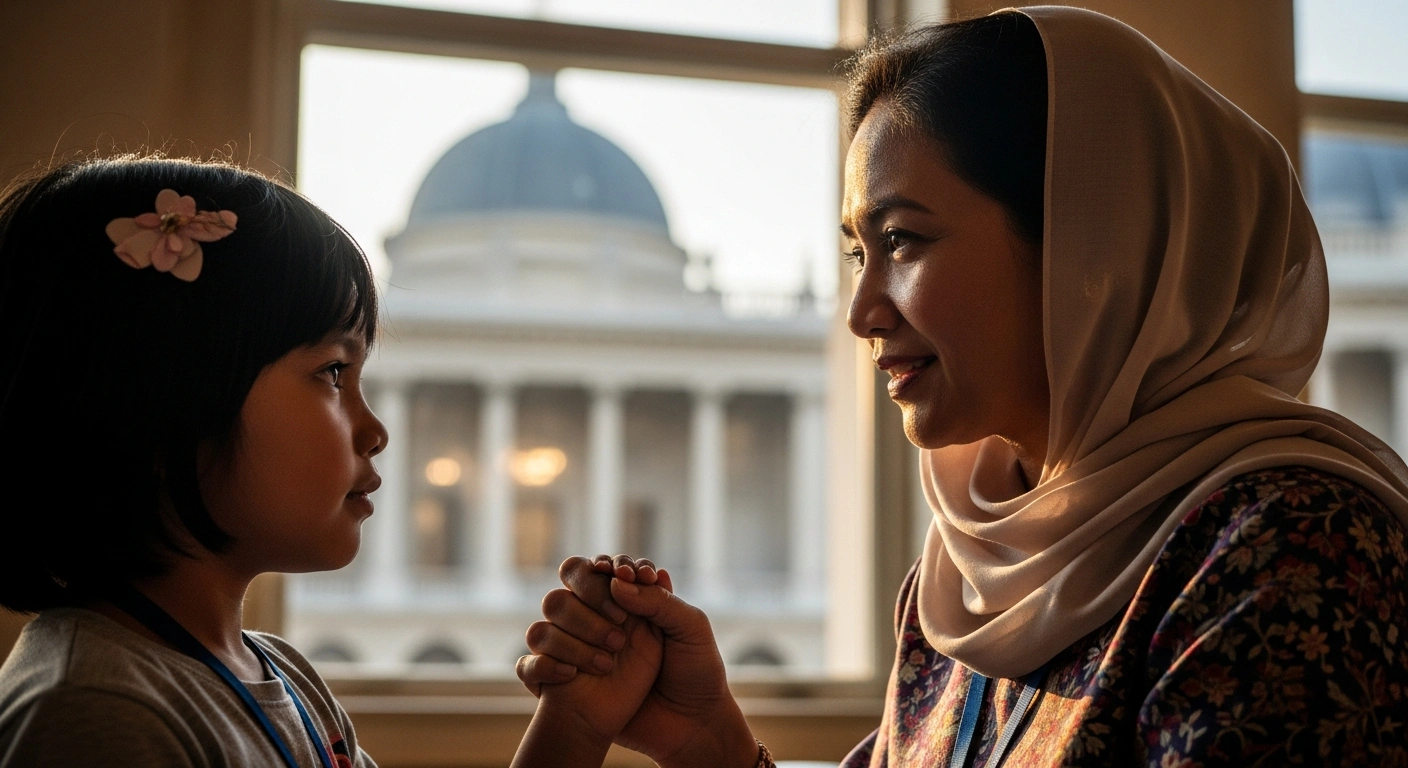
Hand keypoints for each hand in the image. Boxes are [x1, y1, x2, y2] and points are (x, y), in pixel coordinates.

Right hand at [519, 555, 758, 767]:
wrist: (690, 728)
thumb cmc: (696, 674)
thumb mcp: (692, 629)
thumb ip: (659, 601)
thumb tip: (615, 584)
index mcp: (626, 602)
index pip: (597, 568)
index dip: (606, 566)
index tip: (628, 576)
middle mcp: (597, 621)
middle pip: (564, 590)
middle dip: (590, 596)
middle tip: (621, 618)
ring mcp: (577, 651)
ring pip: (543, 626)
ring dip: (575, 635)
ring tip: (610, 659)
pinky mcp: (562, 683)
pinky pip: (528, 666)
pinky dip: (545, 667)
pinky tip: (574, 676)